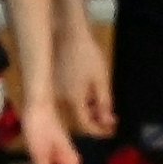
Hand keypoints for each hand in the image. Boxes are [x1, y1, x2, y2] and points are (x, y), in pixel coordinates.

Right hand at [55, 23, 115, 137]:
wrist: (66, 33)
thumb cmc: (87, 54)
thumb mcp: (101, 78)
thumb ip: (105, 102)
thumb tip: (108, 121)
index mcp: (73, 100)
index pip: (86, 125)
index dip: (99, 130)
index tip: (111, 128)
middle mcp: (59, 100)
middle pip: (78, 118)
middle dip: (95, 120)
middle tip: (109, 116)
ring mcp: (53, 92)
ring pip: (72, 109)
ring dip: (87, 110)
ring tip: (101, 103)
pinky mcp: (51, 84)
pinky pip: (66, 99)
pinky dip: (78, 101)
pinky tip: (87, 93)